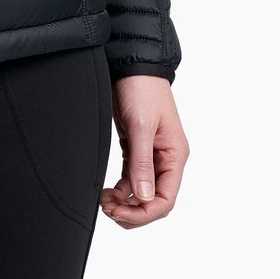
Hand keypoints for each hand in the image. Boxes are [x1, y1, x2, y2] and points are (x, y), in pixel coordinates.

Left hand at [101, 76, 187, 228]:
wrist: (131, 65)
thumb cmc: (142, 89)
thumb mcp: (142, 126)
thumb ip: (142, 163)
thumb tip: (144, 197)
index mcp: (175, 156)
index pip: (165, 200)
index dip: (143, 213)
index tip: (119, 213)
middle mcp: (166, 159)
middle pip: (154, 200)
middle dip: (132, 211)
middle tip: (107, 208)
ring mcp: (151, 155)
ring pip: (141, 192)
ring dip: (124, 202)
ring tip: (104, 201)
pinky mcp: (136, 148)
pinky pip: (131, 178)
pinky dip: (120, 190)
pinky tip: (107, 192)